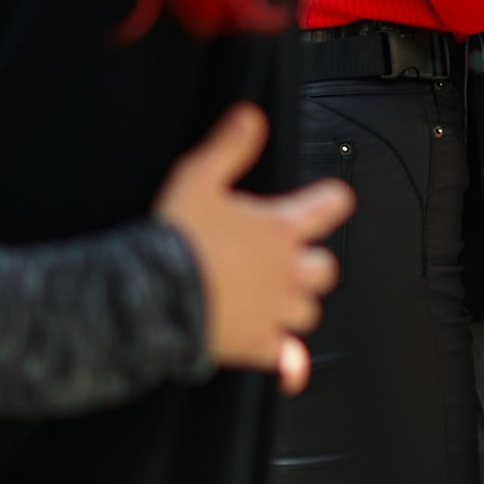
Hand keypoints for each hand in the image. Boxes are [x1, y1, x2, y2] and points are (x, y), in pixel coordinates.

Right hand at [156, 104, 352, 386]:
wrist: (153, 298)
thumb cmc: (177, 240)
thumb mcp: (198, 178)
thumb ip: (229, 148)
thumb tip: (251, 117)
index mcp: (280, 229)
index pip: (329, 207)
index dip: (330, 202)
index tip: (329, 202)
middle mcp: (288, 271)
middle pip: (324, 269)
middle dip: (310, 265)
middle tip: (287, 263)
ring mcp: (277, 311)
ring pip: (308, 311)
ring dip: (294, 306)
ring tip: (270, 302)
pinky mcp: (261, 346)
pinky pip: (289, 359)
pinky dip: (290, 362)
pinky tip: (288, 366)